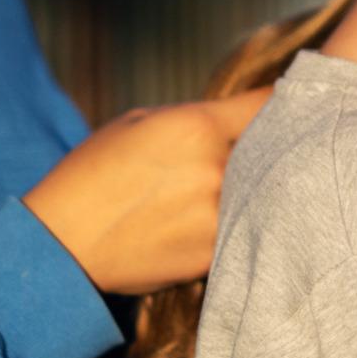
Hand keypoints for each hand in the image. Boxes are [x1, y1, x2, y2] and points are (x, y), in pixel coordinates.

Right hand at [23, 88, 270, 295]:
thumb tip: (240, 117)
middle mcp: (215, 170)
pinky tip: (203, 223)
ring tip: (219, 193)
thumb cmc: (93, 174)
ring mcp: (218, 217)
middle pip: (270, 151)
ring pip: (258, 194)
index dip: (280, 101)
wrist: (63, 244)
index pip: (265, 105)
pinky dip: (235, 225)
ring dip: (252, 191)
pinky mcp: (213, 256)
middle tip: (277, 147)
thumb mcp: (139, 123)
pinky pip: (241, 230)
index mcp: (197, 127)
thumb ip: (196, 117)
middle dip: (270, 148)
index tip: (293, 101)